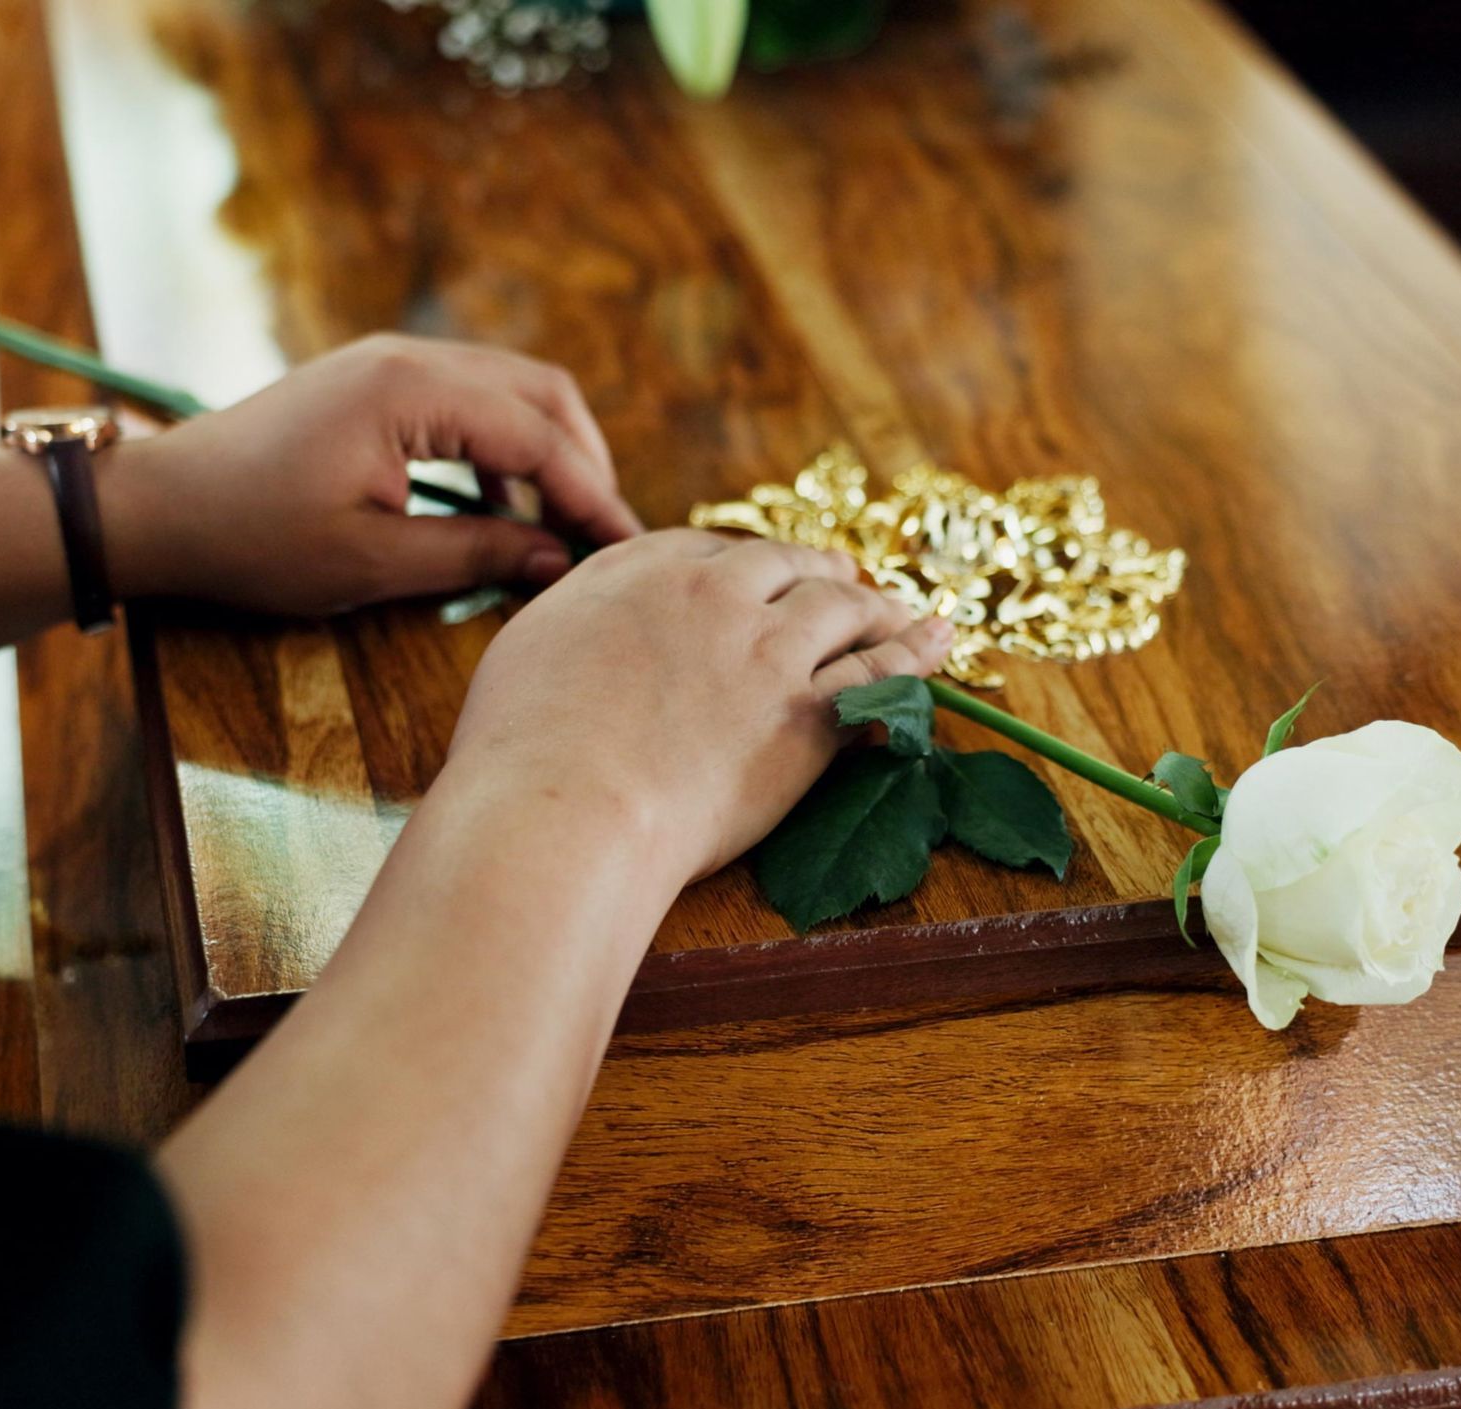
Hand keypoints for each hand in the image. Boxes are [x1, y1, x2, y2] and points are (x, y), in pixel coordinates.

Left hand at [105, 334, 641, 613]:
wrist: (160, 508)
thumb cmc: (253, 538)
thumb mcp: (372, 562)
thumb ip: (476, 554)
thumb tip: (556, 560)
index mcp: (413, 392)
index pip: (540, 439)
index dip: (593, 498)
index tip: (626, 551)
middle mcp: (411, 358)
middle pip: (543, 394)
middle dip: (584, 465)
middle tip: (602, 538)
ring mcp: (392, 363)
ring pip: (511, 391)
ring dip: (549, 455)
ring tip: (563, 528)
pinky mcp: (377, 383)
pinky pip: (470, 402)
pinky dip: (504, 450)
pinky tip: (502, 510)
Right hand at [448, 530, 954, 886]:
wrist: (564, 807)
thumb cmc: (521, 747)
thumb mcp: (528, 648)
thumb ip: (576, 618)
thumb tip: (593, 621)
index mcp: (640, 569)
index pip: (708, 549)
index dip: (742, 566)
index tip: (756, 577)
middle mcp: (713, 592)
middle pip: (786, 567)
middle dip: (818, 571)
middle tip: (843, 581)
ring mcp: (768, 650)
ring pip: (845, 609)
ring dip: (879, 607)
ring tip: (905, 611)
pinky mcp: (808, 713)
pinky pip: (880, 672)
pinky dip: (916, 653)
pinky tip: (940, 641)